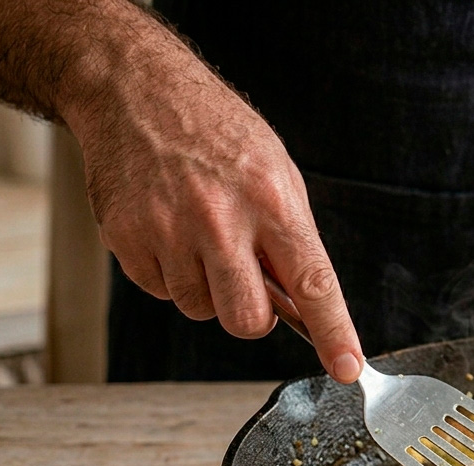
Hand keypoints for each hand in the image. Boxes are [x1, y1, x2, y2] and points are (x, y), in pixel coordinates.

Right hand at [64, 57, 362, 381]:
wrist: (135, 90)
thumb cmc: (214, 131)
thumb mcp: (275, 171)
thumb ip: (291, 238)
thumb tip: (304, 307)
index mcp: (271, 199)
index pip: (312, 282)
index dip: (334, 331)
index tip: (347, 366)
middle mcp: (220, 218)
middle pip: (247, 320)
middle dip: (251, 315)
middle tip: (245, 278)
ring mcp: (168, 230)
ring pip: (200, 309)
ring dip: (206, 287)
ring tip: (200, 235)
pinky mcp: (126, 238)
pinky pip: (160, 290)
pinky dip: (169, 272)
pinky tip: (168, 229)